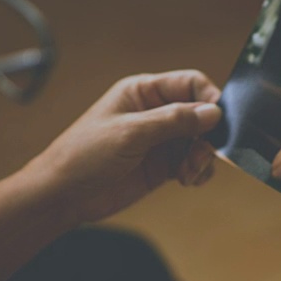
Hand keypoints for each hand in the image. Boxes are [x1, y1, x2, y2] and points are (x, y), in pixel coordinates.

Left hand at [25, 70, 221, 221]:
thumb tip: (214, 112)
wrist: (63, 195)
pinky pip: (191, 163)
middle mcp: (154, 113)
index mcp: (143, 92)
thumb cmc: (85, 155)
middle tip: (199, 156)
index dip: (209, 100)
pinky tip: (187, 180)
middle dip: (207, 136)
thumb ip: (174, 121)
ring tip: (189, 173)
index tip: (217, 123)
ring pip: (199, 142)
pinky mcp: (160, 166)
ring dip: (202, 157)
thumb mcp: (131, 133)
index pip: (190, 85)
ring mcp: (158, 141)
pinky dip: (197, 171)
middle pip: (200, 115)